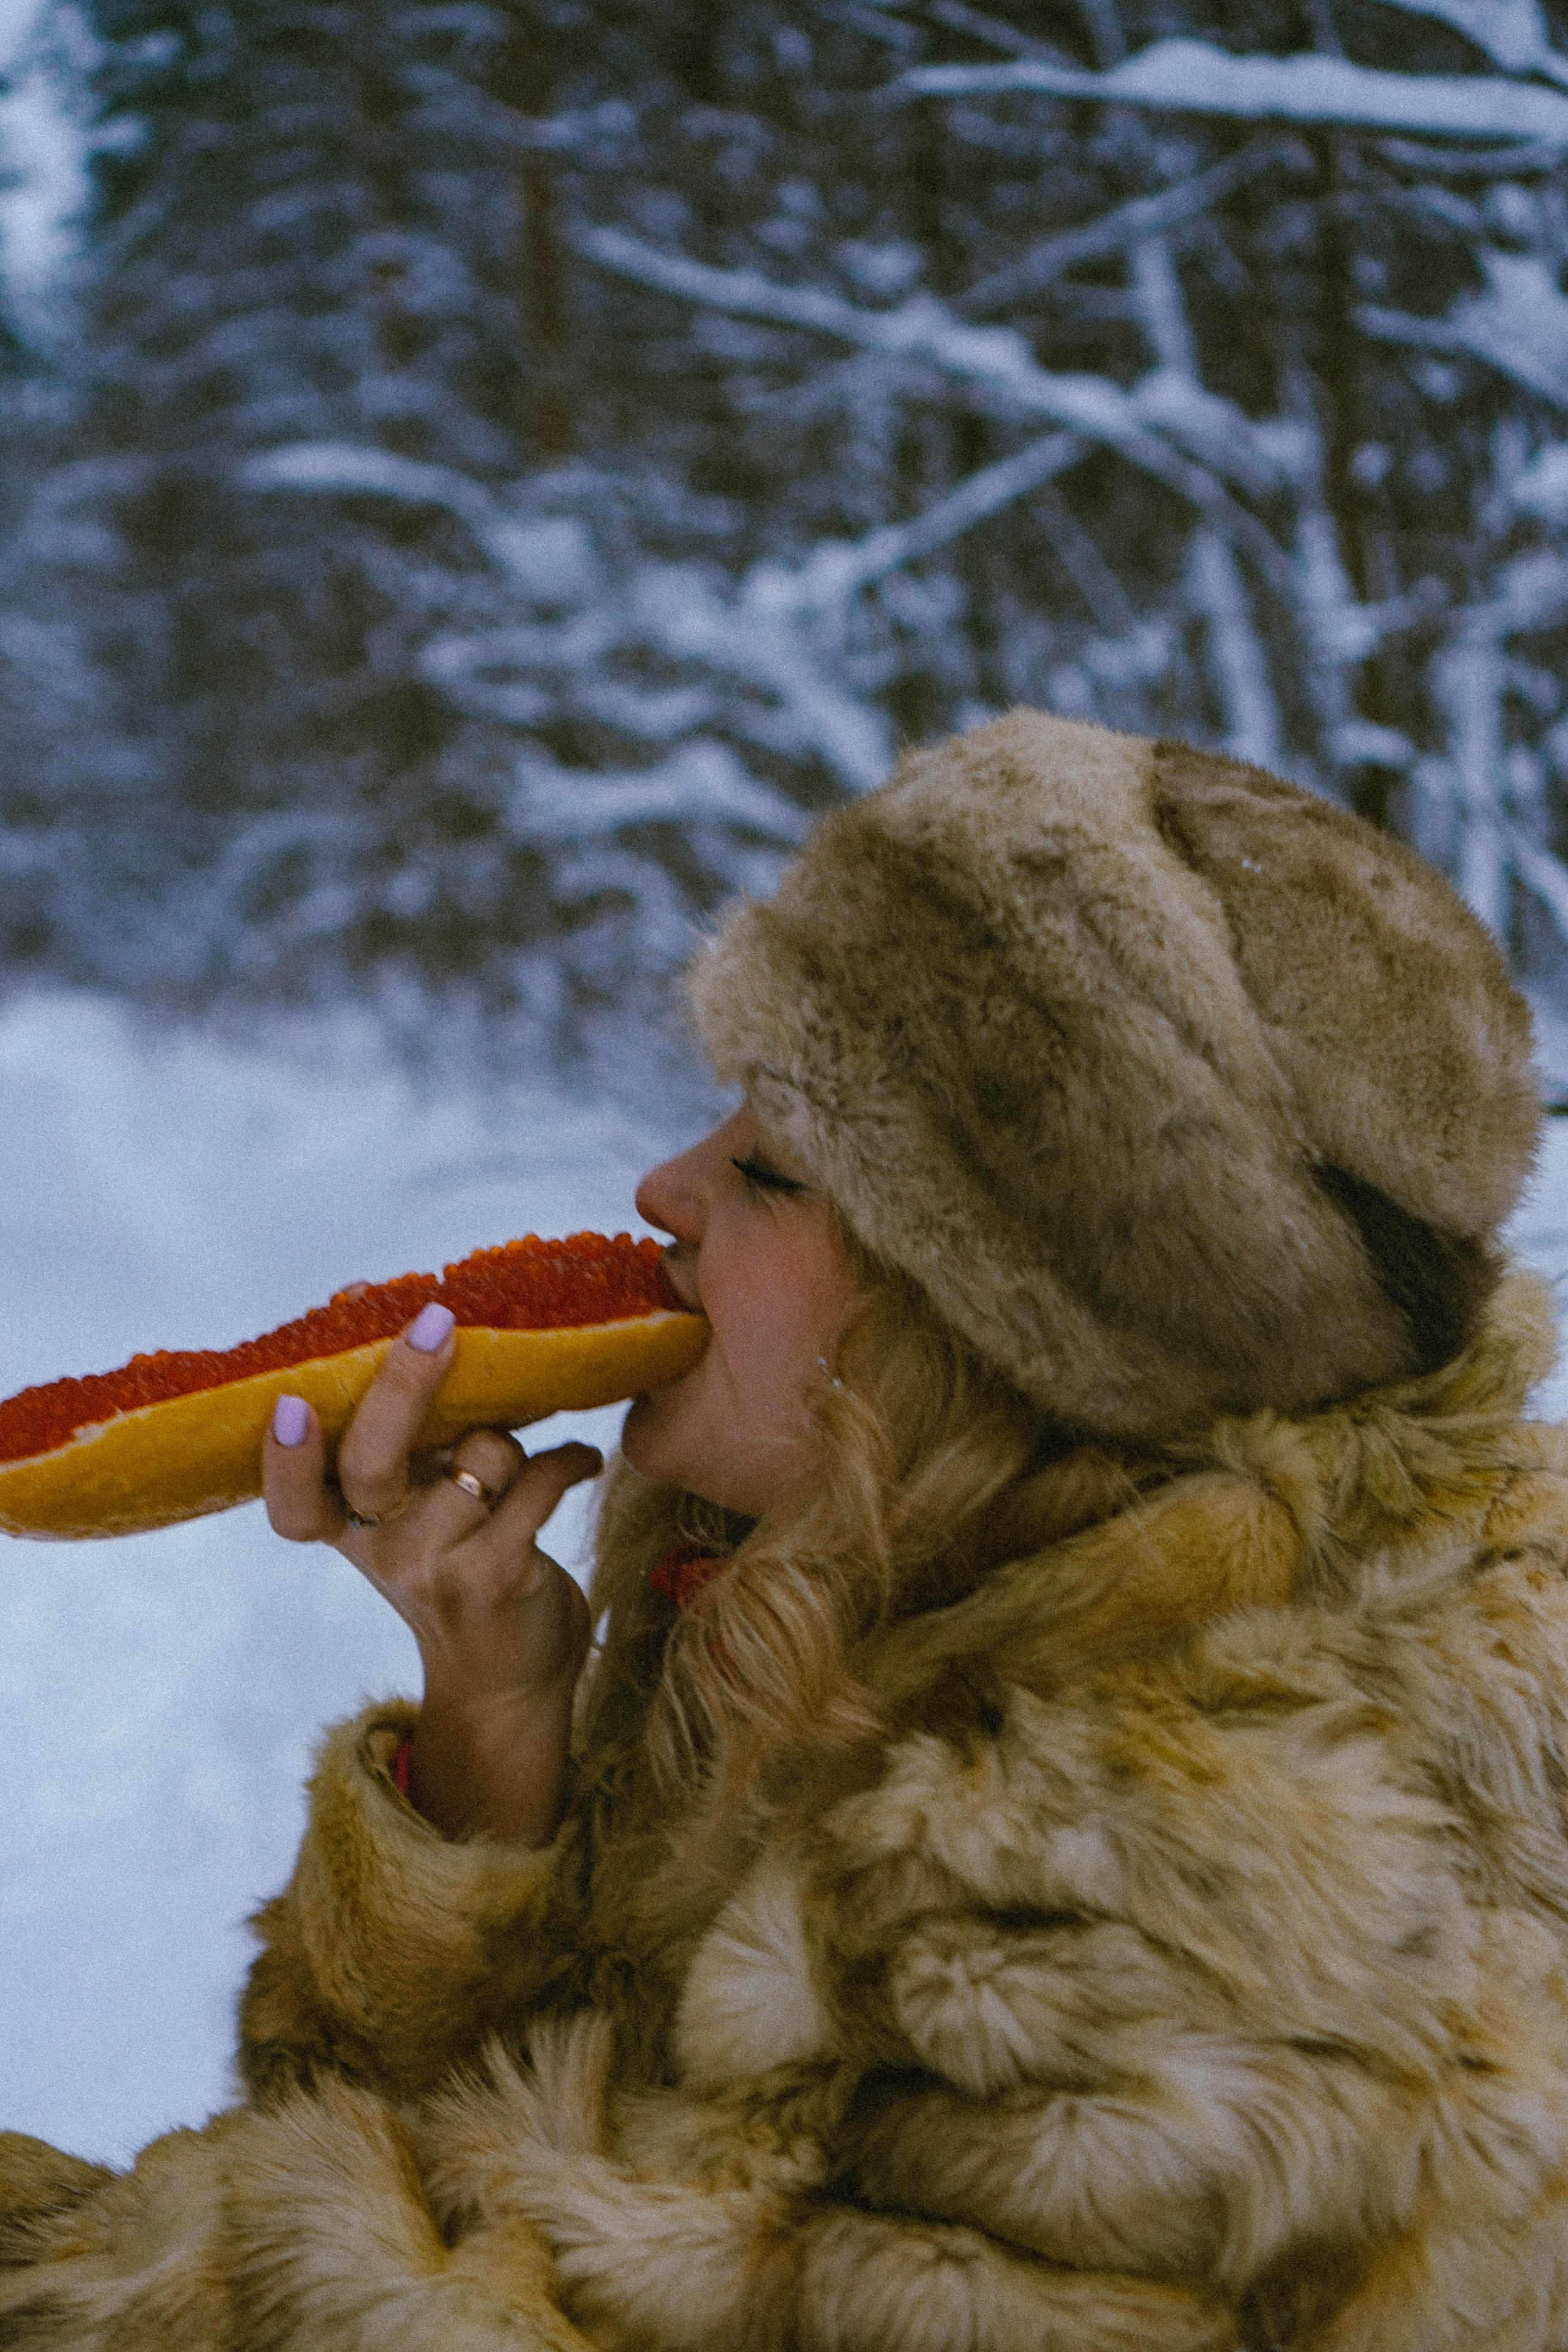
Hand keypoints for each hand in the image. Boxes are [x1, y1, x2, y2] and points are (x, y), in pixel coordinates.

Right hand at [263, 1301, 600, 1845]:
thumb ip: (396, 1440)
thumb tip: (365, 1306)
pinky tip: (582, 1460)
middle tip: (437, 1323)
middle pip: (372, 1462)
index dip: (284, 1461)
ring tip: (527, 1458)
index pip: (292, 1506)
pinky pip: (539, 1485)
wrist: (504, 1685)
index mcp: (350, 1530)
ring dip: (516, 1436)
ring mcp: (439, 1565)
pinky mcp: (499, 1574)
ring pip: (483, 1452)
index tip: (290, 1402)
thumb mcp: (410, 1518)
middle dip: (403, 1386)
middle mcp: (384, 1548)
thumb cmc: (457, 1573)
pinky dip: (569, 1460)